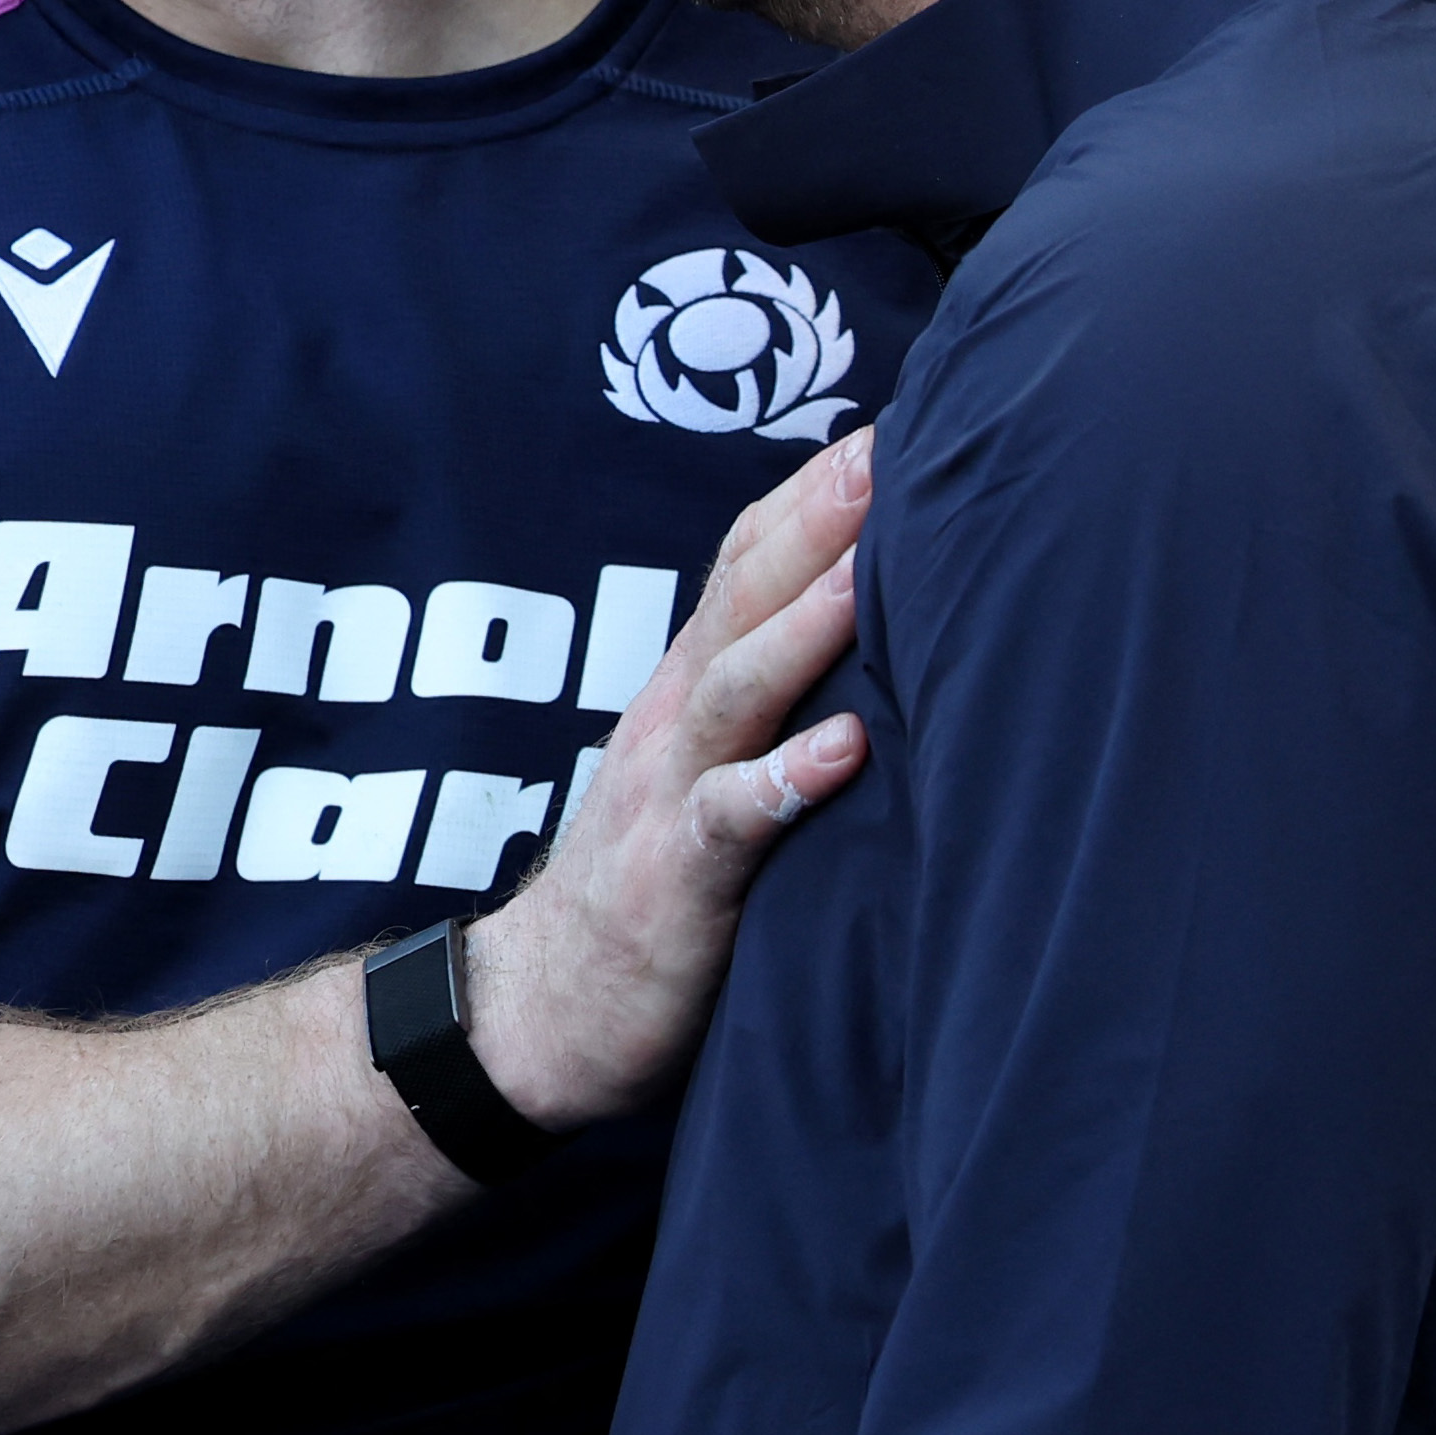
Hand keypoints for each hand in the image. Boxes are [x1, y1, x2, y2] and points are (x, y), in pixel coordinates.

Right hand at [458, 429, 871, 1132]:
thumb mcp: (703, 764)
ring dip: (806, 627)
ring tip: (875, 575)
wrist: (542, 1010)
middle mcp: (676, 717)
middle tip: (891, 449)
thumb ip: (763, 694)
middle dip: (818, 520)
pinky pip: (730, 820)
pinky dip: (786, 779)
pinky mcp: (675, 878)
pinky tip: (849, 749)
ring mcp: (668, 791)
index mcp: (689, 683)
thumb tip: (867, 620)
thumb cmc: (653, 879)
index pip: (746, 558)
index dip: (812, 491)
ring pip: (740, 689)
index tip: (893, 424)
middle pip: (744, 595)